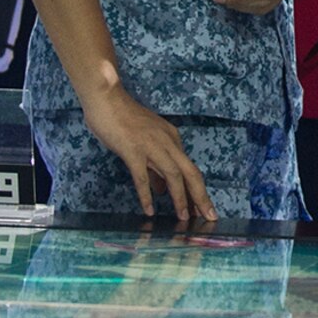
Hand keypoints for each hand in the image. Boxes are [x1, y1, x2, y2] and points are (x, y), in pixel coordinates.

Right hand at [78, 84, 216, 221]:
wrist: (107, 98)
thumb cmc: (123, 119)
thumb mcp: (146, 142)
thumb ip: (155, 166)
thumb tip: (162, 190)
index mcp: (172, 138)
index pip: (189, 169)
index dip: (198, 190)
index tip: (204, 209)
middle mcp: (167, 142)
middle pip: (190, 173)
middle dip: (201, 197)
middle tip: (210, 217)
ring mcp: (151, 145)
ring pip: (173, 175)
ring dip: (180, 198)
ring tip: (184, 218)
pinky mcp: (133, 150)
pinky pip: (142, 176)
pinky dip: (147, 195)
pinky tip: (150, 210)